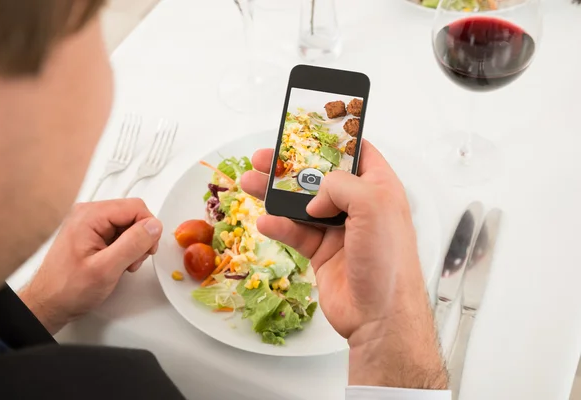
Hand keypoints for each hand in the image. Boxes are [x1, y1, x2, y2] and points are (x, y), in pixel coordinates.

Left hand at [19, 199, 161, 334]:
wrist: (49, 303)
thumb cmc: (67, 289)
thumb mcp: (106, 269)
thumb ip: (132, 244)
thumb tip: (154, 226)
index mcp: (90, 215)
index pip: (136, 207)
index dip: (148, 229)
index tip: (147, 249)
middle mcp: (89, 214)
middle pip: (133, 215)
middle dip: (141, 238)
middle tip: (133, 260)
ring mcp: (90, 223)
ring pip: (129, 225)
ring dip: (134, 246)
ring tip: (123, 265)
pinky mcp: (93, 234)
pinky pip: (120, 234)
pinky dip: (125, 249)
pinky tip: (117, 264)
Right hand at [241, 141, 446, 388]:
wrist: (379, 316)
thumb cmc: (388, 261)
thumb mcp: (373, 206)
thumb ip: (341, 186)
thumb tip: (314, 196)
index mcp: (379, 188)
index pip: (356, 152)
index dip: (332, 139)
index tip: (306, 129)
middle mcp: (358, 206)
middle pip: (319, 177)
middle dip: (290, 166)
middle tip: (264, 157)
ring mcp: (338, 229)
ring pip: (300, 203)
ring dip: (274, 193)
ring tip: (250, 182)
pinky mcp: (322, 252)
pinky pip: (295, 233)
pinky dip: (278, 226)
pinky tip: (265, 221)